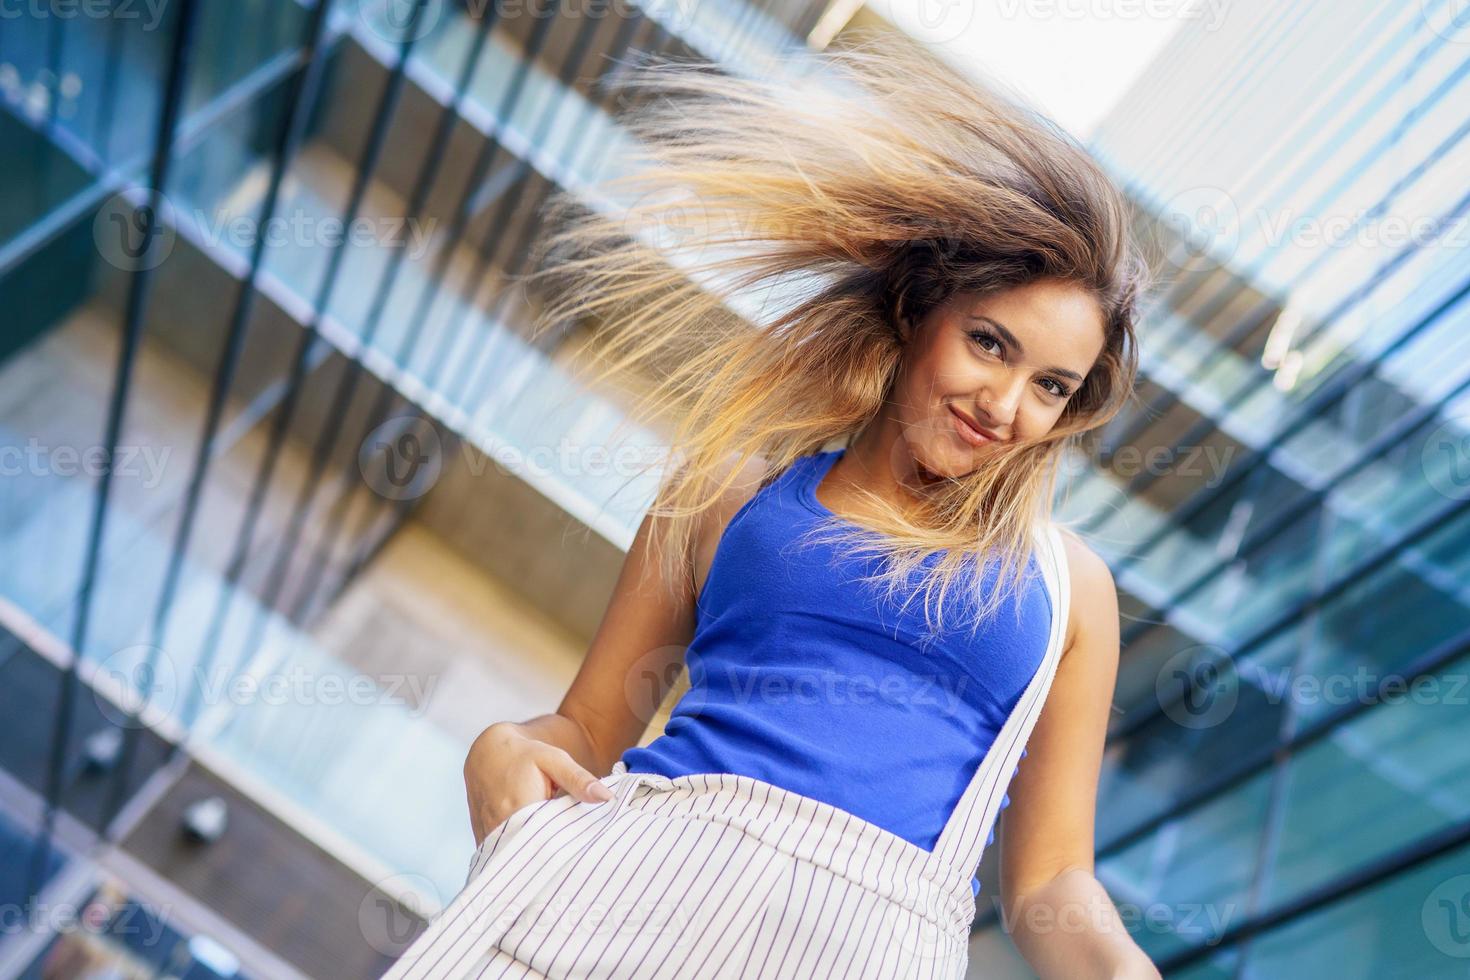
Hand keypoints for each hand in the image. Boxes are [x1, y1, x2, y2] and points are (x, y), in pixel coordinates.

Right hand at [464, 722, 614, 845]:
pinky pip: (505, 858)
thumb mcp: (555, 760)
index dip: (569, 849)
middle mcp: (499, 827)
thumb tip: (607, 798)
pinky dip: (521, 858)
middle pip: (534, 856)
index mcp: (520, 807)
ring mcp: (489, 837)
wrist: (487, 756)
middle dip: (555, 859)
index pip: (550, 842)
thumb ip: (579, 780)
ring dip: (537, 860)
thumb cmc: (525, 756)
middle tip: (574, 857)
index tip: (584, 850)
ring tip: (556, 855)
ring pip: (518, 860)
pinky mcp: (484, 841)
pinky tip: (537, 852)